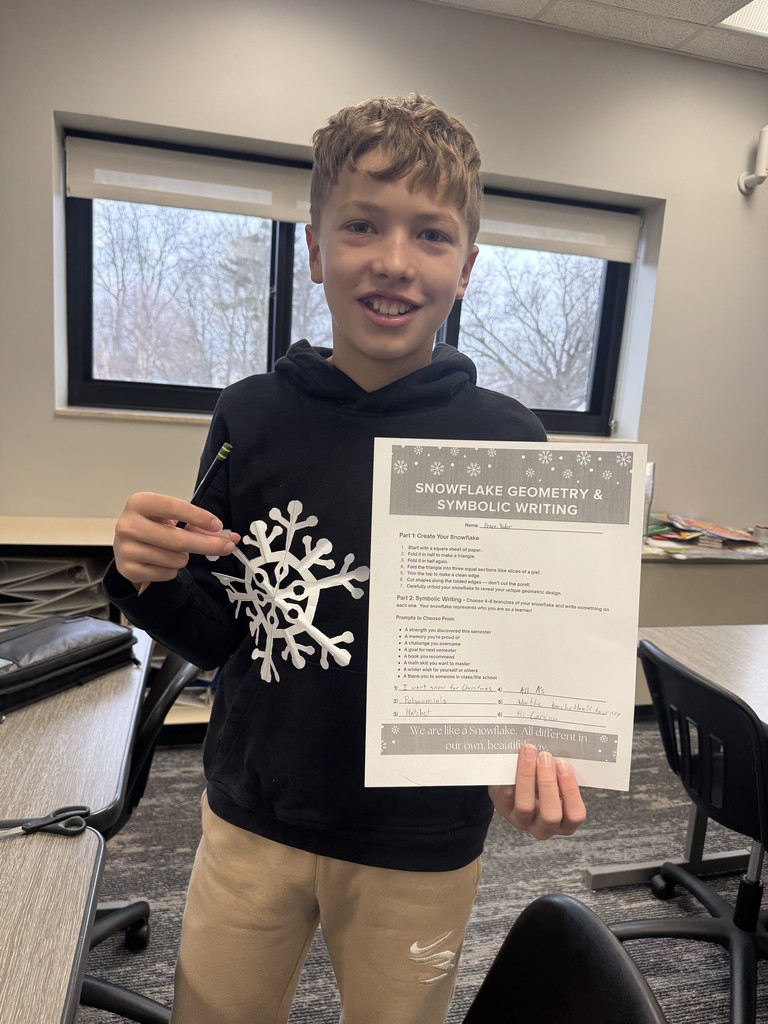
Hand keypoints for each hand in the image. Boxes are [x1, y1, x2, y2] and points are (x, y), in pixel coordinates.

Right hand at [113, 491, 238, 589]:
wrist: (126, 547)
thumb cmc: (153, 528)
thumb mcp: (170, 518)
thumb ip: (198, 525)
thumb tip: (231, 538)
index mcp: (139, 503)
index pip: (174, 507)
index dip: (199, 517)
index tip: (218, 525)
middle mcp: (128, 525)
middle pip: (178, 539)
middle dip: (207, 544)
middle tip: (227, 546)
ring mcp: (126, 549)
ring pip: (175, 559)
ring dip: (184, 557)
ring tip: (173, 551)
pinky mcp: (128, 570)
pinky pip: (167, 573)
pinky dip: (172, 570)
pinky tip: (162, 562)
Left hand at [489, 744, 586, 839]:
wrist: (515, 782)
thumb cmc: (544, 781)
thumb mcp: (557, 781)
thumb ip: (560, 772)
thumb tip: (560, 749)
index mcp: (564, 823)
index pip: (575, 815)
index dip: (571, 791)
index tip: (564, 765)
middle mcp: (544, 827)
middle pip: (550, 814)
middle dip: (548, 783)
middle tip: (545, 756)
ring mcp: (522, 821)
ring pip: (525, 806)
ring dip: (528, 776)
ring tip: (529, 753)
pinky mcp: (503, 809)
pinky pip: (505, 795)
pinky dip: (510, 776)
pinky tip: (513, 759)